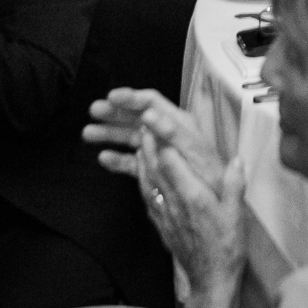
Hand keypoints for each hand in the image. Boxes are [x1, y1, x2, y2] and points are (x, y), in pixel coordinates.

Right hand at [84, 87, 226, 193]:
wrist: (220, 211)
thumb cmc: (213, 182)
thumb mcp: (197, 155)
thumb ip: (174, 134)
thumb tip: (150, 116)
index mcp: (180, 125)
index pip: (153, 102)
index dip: (131, 97)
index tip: (112, 96)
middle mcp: (168, 134)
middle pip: (138, 116)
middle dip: (115, 112)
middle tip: (94, 110)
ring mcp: (161, 151)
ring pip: (132, 136)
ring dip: (110, 133)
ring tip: (87, 133)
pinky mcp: (157, 168)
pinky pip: (134, 160)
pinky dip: (118, 158)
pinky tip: (103, 159)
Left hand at [139, 133, 246, 307]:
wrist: (210, 280)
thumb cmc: (226, 250)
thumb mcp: (237, 216)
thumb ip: (234, 185)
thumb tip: (236, 160)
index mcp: (193, 197)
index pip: (170, 161)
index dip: (161, 138)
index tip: (157, 120)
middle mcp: (174, 203)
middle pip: (153, 166)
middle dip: (147, 142)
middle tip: (144, 123)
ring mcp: (164, 213)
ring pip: (146, 179)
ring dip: (141, 158)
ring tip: (140, 141)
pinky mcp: (160, 222)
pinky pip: (146, 194)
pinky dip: (141, 178)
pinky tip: (142, 171)